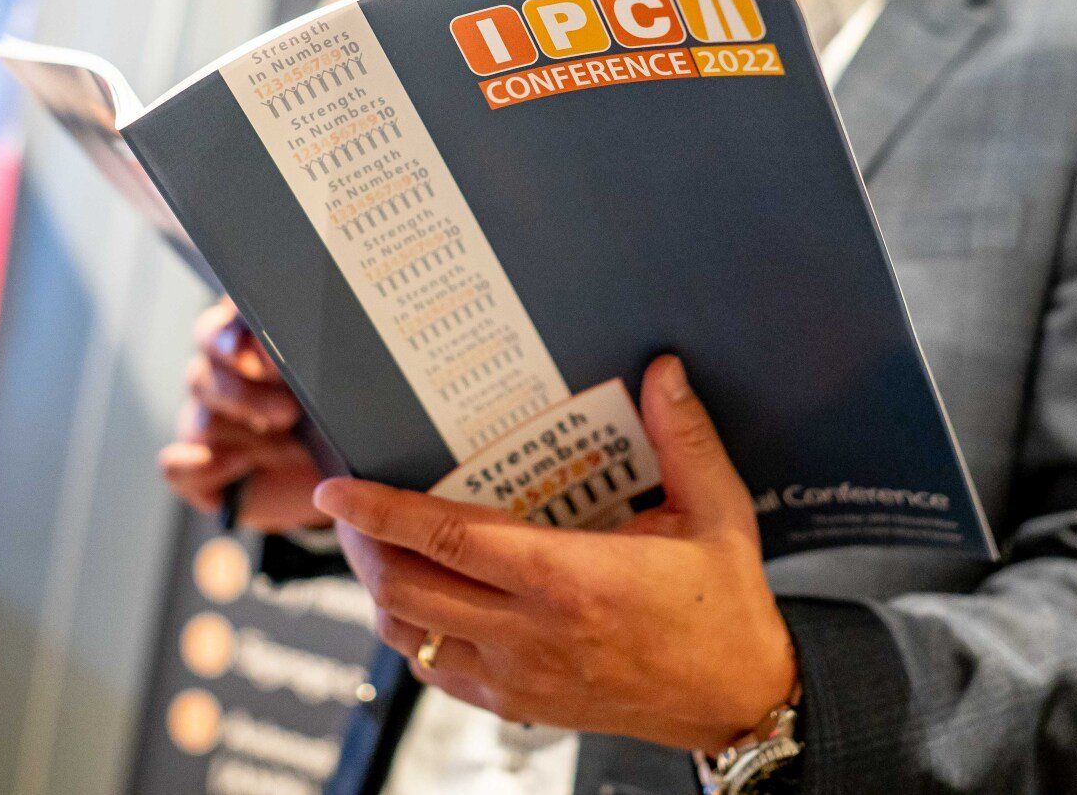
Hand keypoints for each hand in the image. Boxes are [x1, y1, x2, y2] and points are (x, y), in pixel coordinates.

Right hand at [159, 296, 328, 531]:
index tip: (268, 351)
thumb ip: (315, 367)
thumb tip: (303, 349)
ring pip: (198, 419)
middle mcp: (220, 382)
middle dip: (244, 392)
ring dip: (242, 432)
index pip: (220, 327)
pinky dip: (202, 467)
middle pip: (202, 374)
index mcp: (247, 350)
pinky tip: (240, 466)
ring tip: (289, 442)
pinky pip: (176, 466)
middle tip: (289, 410)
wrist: (338, 487)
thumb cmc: (332, 424)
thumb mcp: (333, 394)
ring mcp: (206, 427)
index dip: (233, 335)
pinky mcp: (199, 472)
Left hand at [314, 355, 797, 753]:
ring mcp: (519, 677)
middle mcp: (532, 632)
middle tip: (353, 511)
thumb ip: (683, 437)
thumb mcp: (716, 512)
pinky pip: (438, 675)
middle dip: (364, 547)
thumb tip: (663, 370)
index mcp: (569, 578)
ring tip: (380, 550)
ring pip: (409, 639)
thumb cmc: (725, 607)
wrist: (738, 698)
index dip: (380, 513)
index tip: (338, 490)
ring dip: (381, 593)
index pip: (446, 539)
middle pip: (405, 592)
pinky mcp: (520, 706)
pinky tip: (424, 604)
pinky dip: (414, 637)